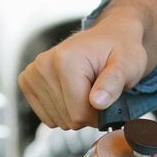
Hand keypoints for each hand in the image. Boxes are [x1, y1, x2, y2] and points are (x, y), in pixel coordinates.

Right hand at [18, 0, 156, 128]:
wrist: (109, 36)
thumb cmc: (121, 49)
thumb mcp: (129, 64)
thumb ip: (114, 83)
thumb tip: (98, 102)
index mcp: (66, 60)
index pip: (79, 114)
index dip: (98, 114)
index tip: (108, 98)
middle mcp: (44, 64)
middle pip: (67, 119)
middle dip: (87, 113)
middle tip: (98, 91)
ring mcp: (32, 73)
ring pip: (57, 120)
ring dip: (75, 111)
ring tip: (86, 89)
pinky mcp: (27, 80)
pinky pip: (47, 116)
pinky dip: (63, 110)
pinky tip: (72, 92)